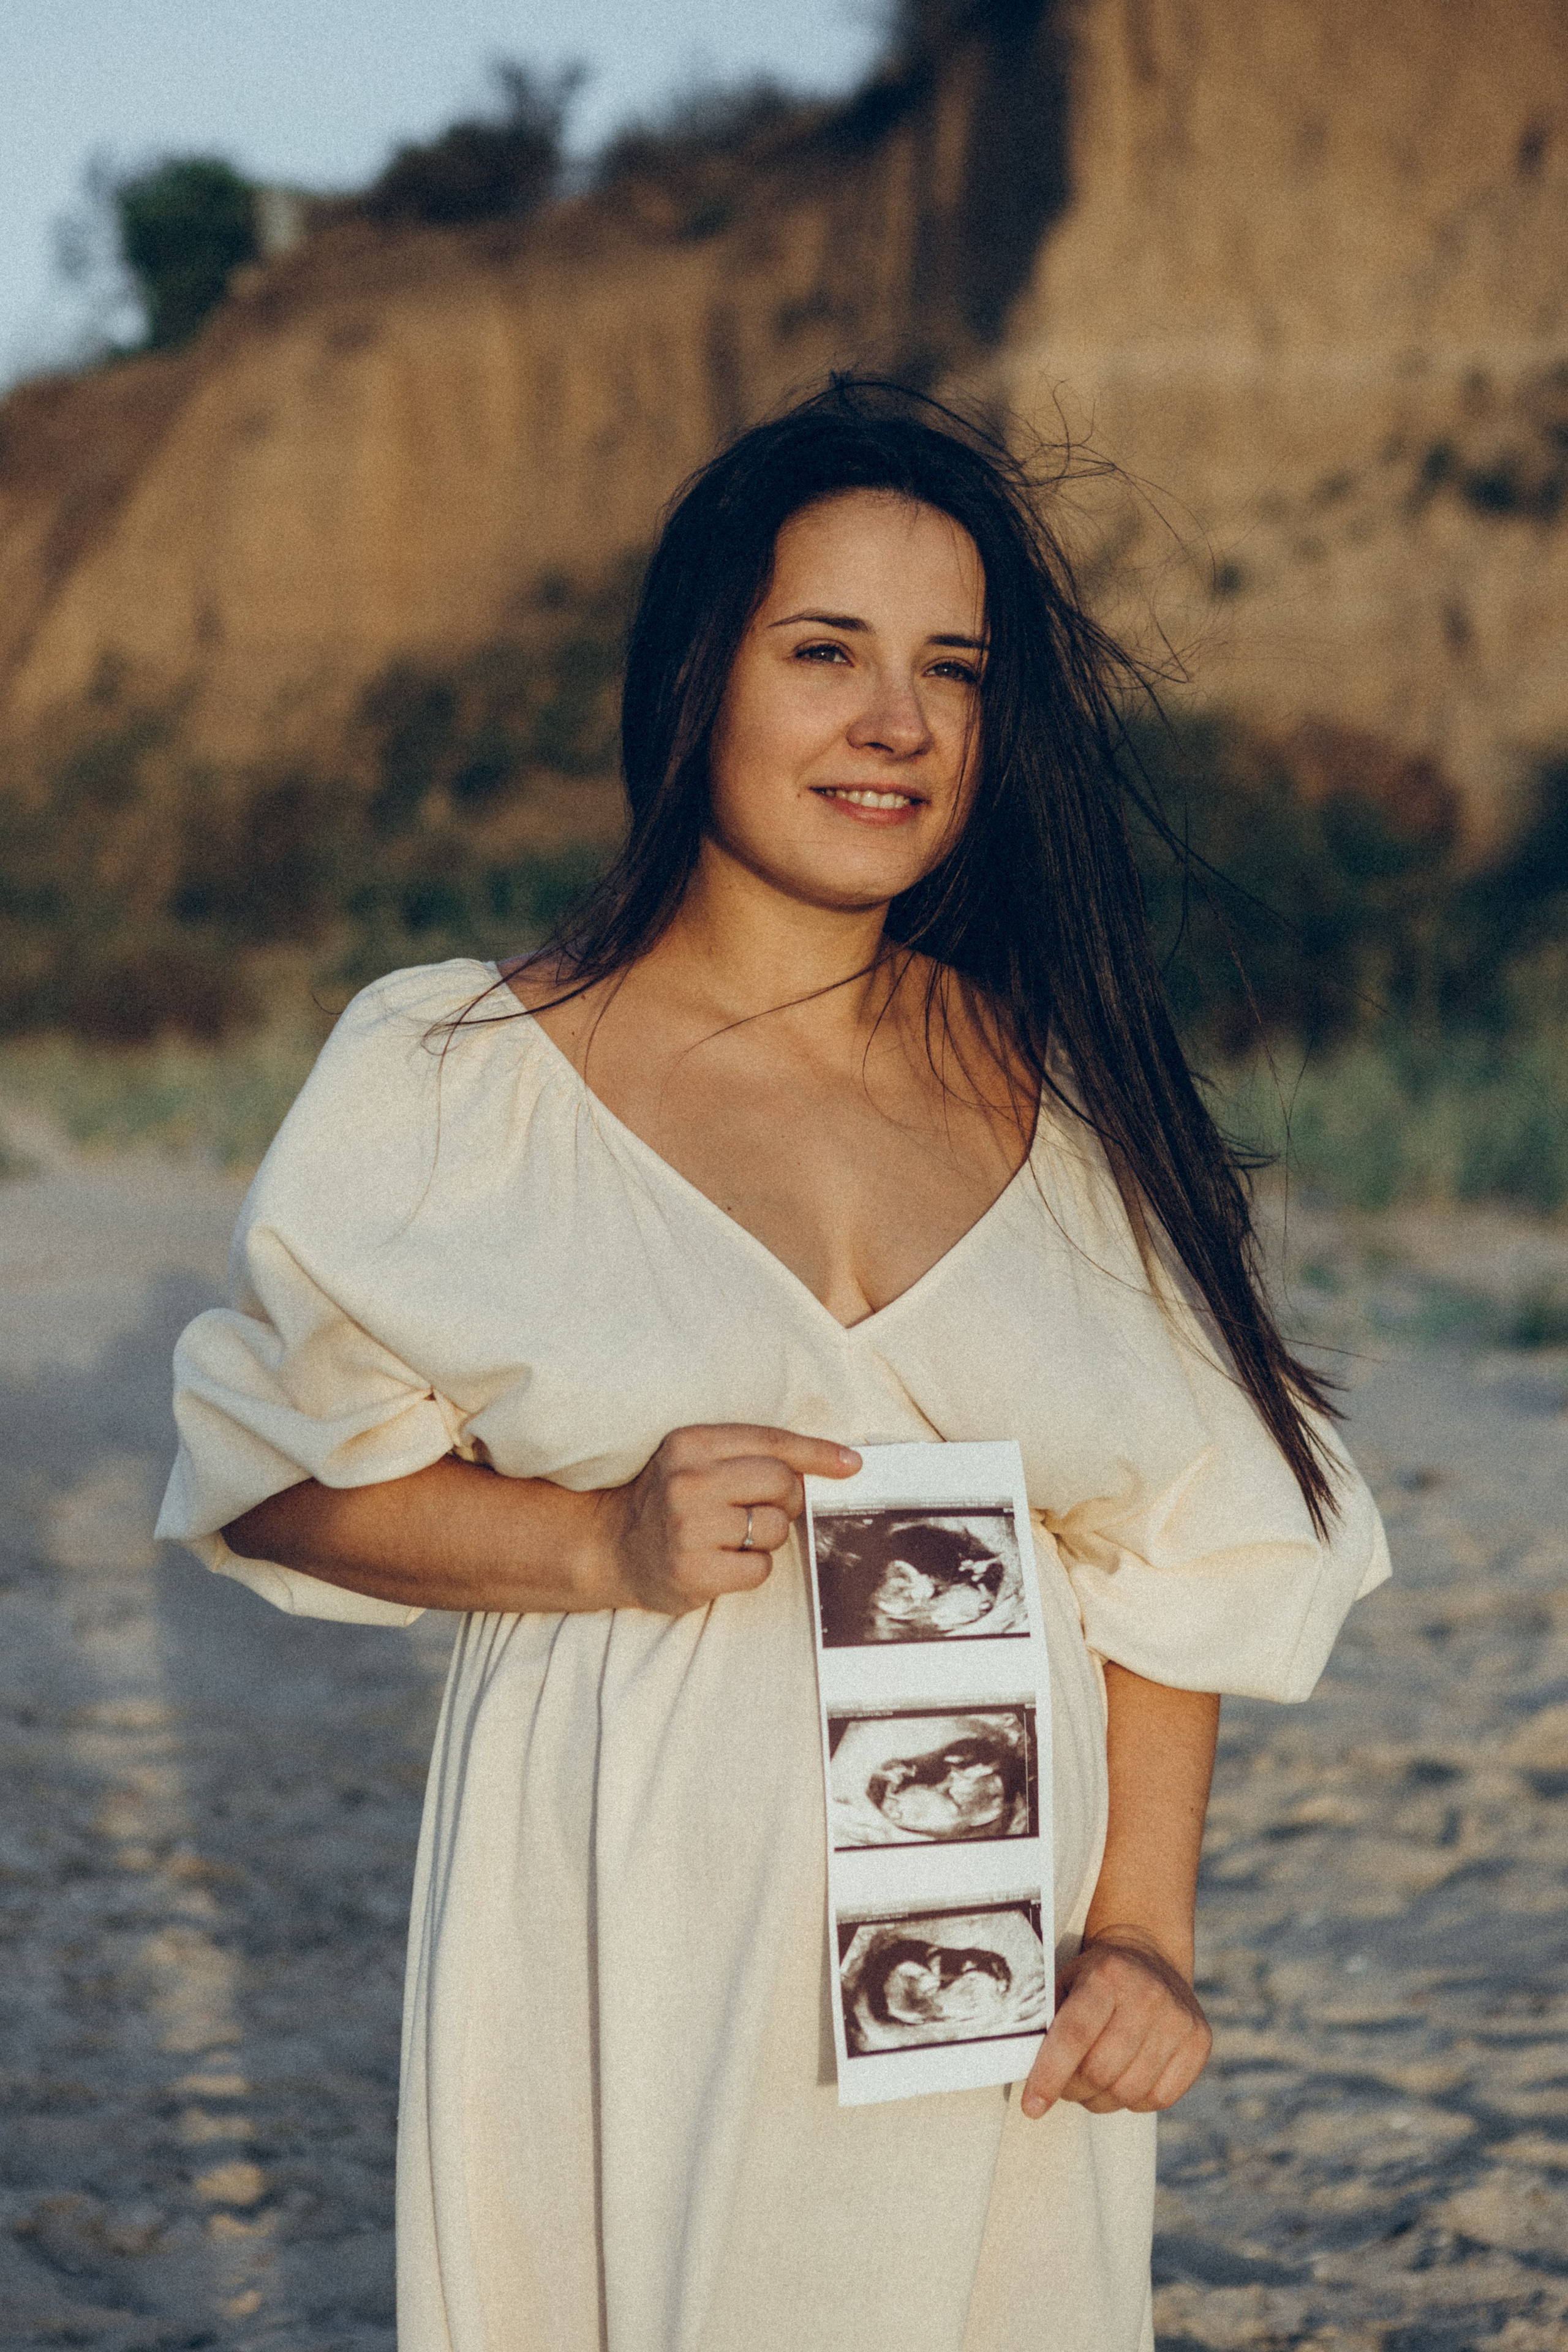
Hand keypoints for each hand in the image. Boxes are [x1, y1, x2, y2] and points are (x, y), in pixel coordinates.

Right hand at [592, 1424, 859, 1615]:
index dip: (817, 1454)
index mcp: (691, 1443)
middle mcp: (687, 1480)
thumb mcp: (700, 1460)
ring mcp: (688, 1527)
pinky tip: (724, 1561)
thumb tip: (845, 1462)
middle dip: (788, 1499)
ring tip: (734, 1536)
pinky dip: (753, 1568)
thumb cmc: (672, 1498)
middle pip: (781, 1482)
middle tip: (765, 1509)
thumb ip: (756, 1454)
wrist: (614, 1546)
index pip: (771, 1442)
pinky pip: (760, 1569)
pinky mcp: (692, 1570)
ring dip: (768, 1537)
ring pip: (775, 1528)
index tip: (852, 1464)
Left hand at [1020, 1932, 1210, 2118]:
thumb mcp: (1065, 1982)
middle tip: (1065, 2084)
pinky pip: (1160, 2098)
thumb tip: (1024, 2069)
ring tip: (1092, 2083)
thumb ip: (1049, 2021)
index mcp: (1108, 1975)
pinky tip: (1125, 2077)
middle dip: (1073, 2089)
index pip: (1074, 2036)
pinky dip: (1134, 2100)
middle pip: (1100, 2072)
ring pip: (1129, 2092)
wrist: (1149, 1955)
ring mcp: (1179, 2019)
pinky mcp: (1200, 2041)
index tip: (1031, 2106)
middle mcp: (1149, 1994)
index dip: (1049, 2076)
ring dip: (1101, 2099)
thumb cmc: (1094, 1978)